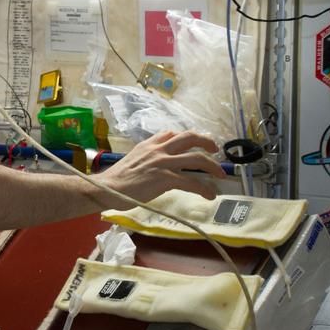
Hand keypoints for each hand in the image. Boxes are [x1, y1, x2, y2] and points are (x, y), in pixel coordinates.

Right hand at [97, 130, 225, 208]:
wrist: (108, 188)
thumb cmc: (116, 179)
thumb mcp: (133, 160)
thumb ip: (147, 158)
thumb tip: (158, 166)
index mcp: (149, 145)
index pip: (171, 134)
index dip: (186, 138)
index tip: (193, 144)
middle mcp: (158, 150)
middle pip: (190, 137)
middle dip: (207, 142)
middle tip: (215, 151)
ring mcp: (163, 163)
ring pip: (197, 158)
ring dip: (213, 166)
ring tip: (220, 174)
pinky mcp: (165, 179)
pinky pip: (191, 182)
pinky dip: (204, 189)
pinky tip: (209, 195)